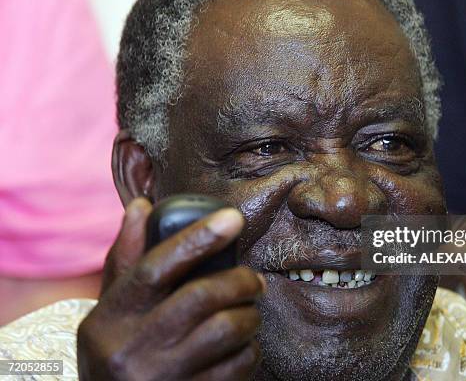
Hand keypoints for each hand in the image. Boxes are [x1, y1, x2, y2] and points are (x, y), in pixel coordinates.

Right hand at [77, 198, 265, 380]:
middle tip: (253, 280)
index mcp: (108, 319)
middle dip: (239, 280)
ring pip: (226, 330)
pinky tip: (243, 347)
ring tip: (249, 312)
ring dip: (249, 315)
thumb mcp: (111, 310)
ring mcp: (160, 378)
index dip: (197, 238)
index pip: (154, 268)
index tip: (232, 218)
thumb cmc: (119, 352)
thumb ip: (127, 259)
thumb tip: (142, 206)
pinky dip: (250, 351)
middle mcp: (129, 350)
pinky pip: (237, 366)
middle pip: (200, 297)